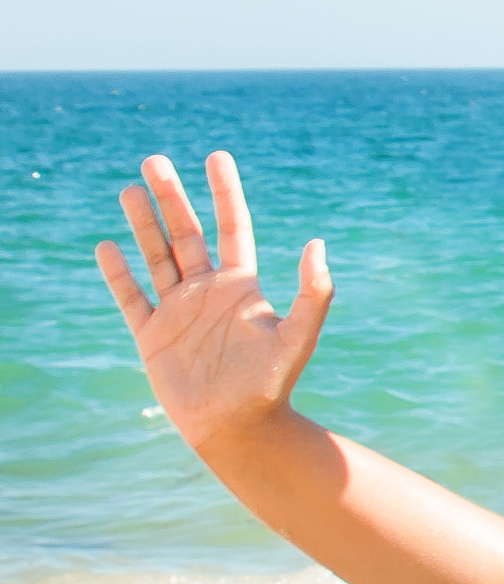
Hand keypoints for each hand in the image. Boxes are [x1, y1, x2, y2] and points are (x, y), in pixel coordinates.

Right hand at [96, 152, 330, 450]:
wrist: (238, 427)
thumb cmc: (271, 384)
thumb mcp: (299, 334)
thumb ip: (314, 292)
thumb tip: (317, 242)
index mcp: (242, 286)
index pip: (232, 226)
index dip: (224, 192)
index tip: (216, 156)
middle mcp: (208, 292)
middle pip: (186, 234)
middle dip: (171, 198)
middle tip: (153, 159)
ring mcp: (178, 311)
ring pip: (155, 257)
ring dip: (142, 224)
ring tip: (128, 190)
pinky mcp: (151, 335)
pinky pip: (130, 297)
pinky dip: (117, 273)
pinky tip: (107, 245)